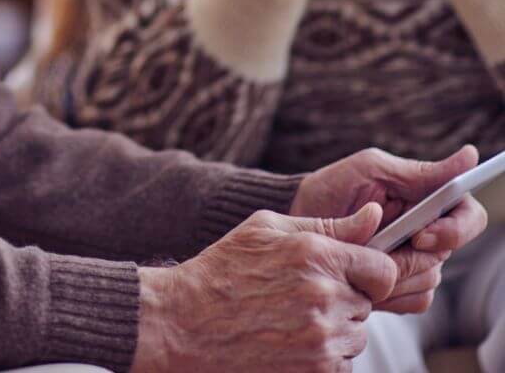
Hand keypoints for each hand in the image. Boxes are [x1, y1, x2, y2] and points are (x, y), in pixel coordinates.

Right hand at [132, 203, 392, 370]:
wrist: (187, 322)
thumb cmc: (225, 268)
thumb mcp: (267, 228)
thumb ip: (329, 224)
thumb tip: (375, 213)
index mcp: (316, 255)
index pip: (383, 269)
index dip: (369, 270)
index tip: (348, 271)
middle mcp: (326, 298)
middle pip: (368, 303)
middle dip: (344, 297)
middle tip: (300, 291)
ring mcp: (322, 340)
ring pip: (356, 334)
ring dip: (335, 326)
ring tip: (290, 314)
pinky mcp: (316, 371)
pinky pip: (341, 361)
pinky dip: (322, 352)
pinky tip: (287, 336)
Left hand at [291, 145, 487, 313]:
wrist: (297, 222)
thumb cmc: (331, 188)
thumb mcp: (369, 170)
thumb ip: (418, 171)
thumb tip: (470, 155)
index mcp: (426, 200)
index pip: (469, 216)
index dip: (455, 229)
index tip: (420, 235)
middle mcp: (429, 232)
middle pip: (448, 253)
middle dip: (412, 256)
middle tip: (378, 251)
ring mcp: (416, 261)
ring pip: (429, 279)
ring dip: (394, 272)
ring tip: (359, 256)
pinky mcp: (400, 287)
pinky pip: (414, 299)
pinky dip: (388, 291)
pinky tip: (361, 277)